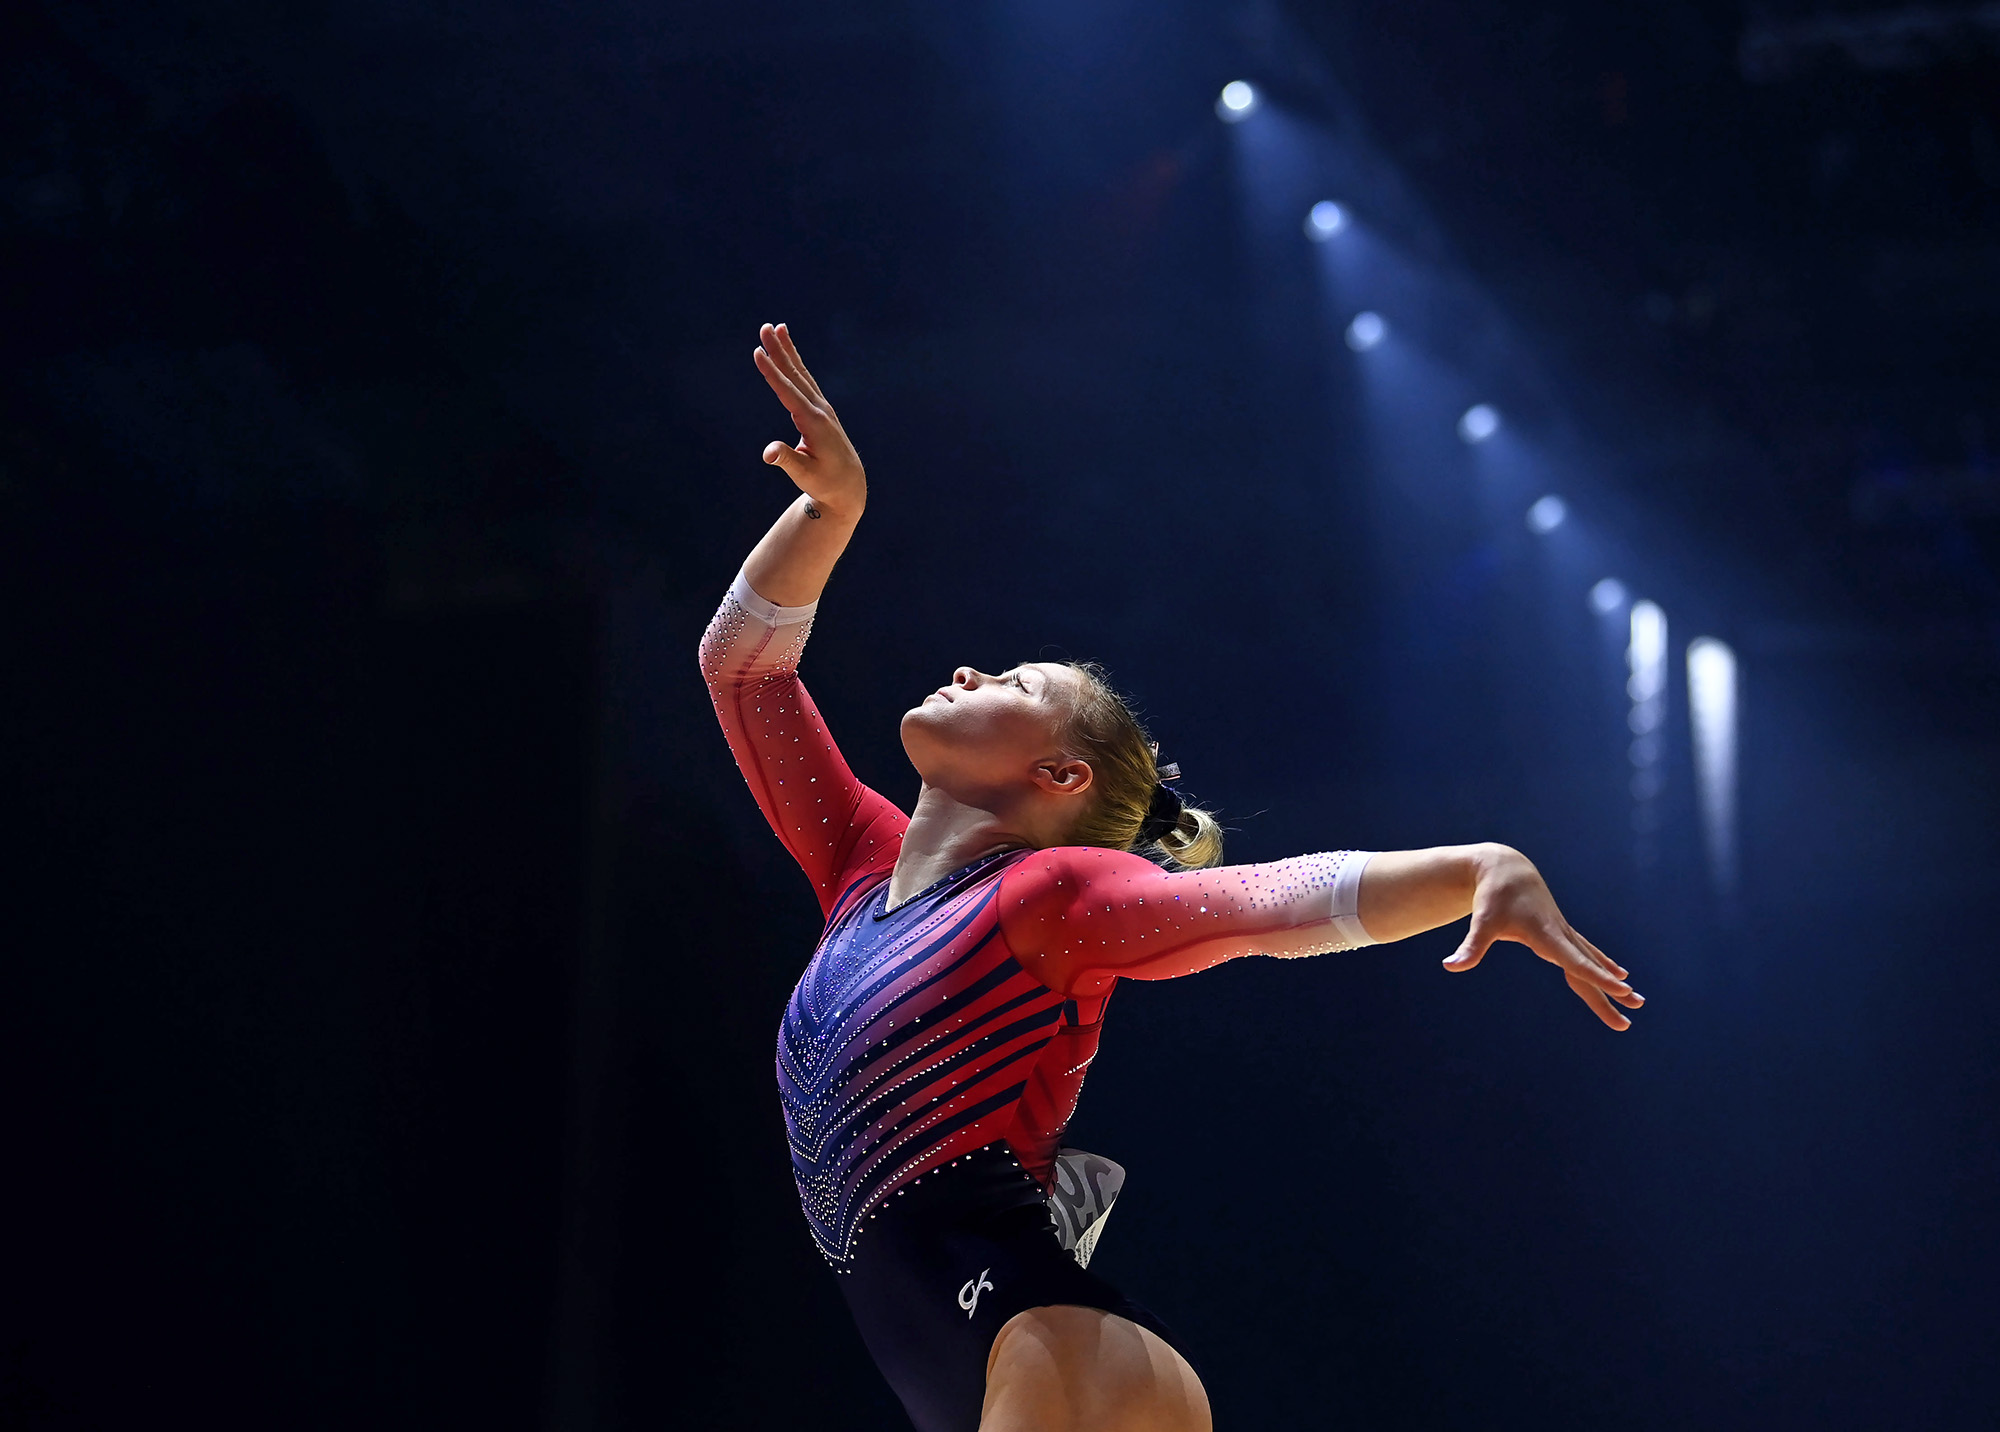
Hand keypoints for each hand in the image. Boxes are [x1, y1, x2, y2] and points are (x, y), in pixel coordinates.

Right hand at [754, 323, 864, 517]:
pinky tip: (789, 354)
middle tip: (765, 327)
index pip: (788, 392)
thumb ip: (786, 459)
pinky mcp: (821, 411)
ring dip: (788, 351)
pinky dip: (796, 365)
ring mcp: (823, 408)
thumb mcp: (804, 474)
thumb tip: (768, 452)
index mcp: (814, 422)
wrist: (849, 486)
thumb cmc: (825, 482)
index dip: (771, 372)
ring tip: (778, 328)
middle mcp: (820, 410)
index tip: (757, 352)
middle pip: (795, 375)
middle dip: (779, 350)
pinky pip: (806, 381)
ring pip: (802, 373)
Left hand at [1443, 847, 1642, 1030]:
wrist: (1505, 868)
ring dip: (1611, 981)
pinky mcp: (1561, 931)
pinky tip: (1618, 975)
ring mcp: (1564, 932)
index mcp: (1546, 935)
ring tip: (1635, 1001)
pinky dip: (1602, 966)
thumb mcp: (1481, 922)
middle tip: (1636, 1006)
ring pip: (1591, 962)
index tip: (1623, 989)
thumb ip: (1470, 947)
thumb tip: (1450, 966)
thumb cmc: (1492, 897)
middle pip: (1588, 967)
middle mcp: (1561, 934)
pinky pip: (1586, 953)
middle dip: (1610, 989)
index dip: (1599, 977)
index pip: (1576, 962)